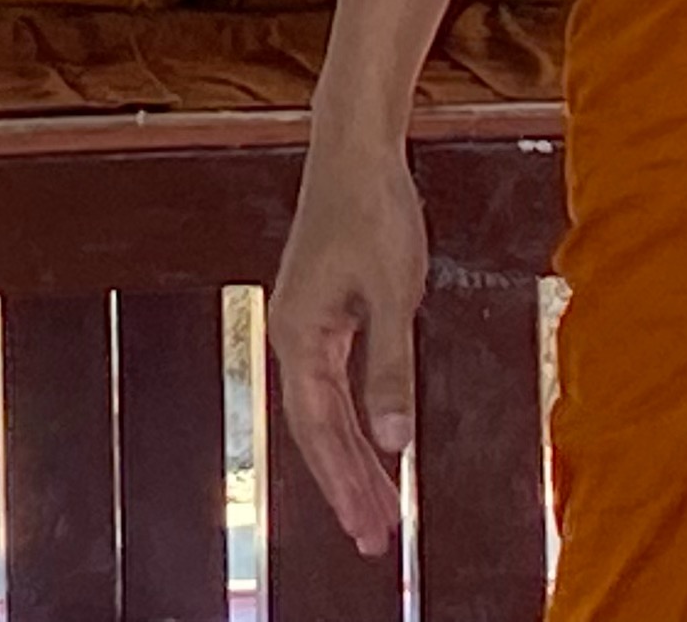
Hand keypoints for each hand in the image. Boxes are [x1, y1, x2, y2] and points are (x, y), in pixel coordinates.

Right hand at [269, 140, 422, 557]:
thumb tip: (392, 440)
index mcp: (299, 333)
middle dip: (347, 484)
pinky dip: (357, 418)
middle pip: (317, 427)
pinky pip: (336, 382)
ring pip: (326, 407)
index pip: (318, 429)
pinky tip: (379, 441)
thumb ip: (391, 368)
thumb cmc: (372, 210)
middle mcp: (294, 333)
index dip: (343, 483)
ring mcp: (308, 321)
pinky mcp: (327, 308)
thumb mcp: (393, 292)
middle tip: (377, 539)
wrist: (356, 147)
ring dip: (353, 456)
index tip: (370, 531)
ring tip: (379, 506)